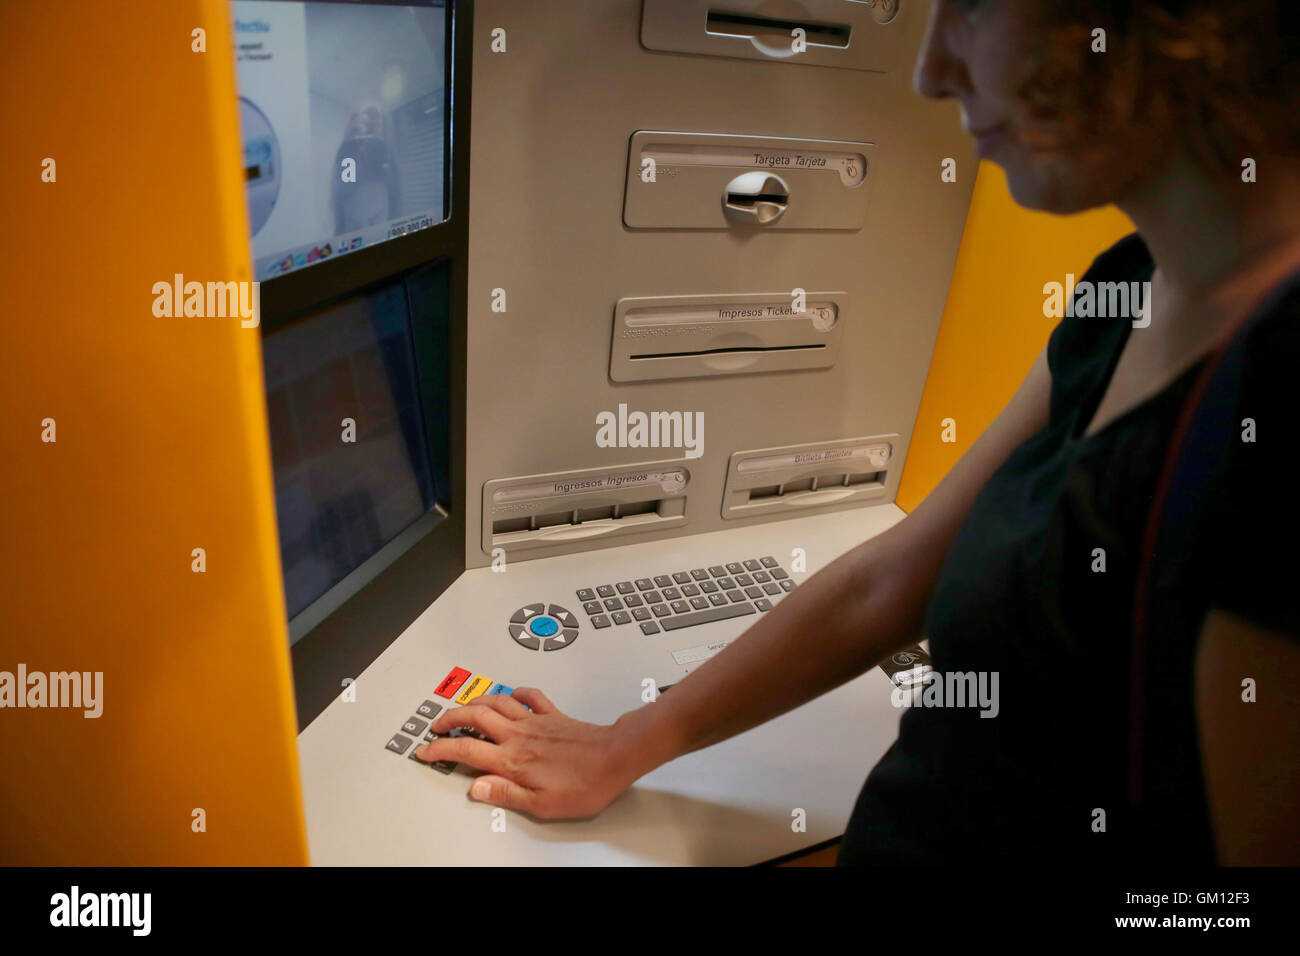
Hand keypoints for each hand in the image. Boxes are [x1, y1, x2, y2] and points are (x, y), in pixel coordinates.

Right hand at [416, 688, 646, 818]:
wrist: (615, 756)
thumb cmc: (585, 784)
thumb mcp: (542, 804)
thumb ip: (505, 793)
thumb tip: (475, 788)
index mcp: (512, 760)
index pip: (465, 751)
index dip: (440, 750)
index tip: (426, 751)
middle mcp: (519, 735)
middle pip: (474, 717)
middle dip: (449, 718)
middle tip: (436, 726)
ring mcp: (535, 721)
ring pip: (496, 701)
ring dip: (474, 702)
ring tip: (462, 707)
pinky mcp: (553, 714)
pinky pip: (528, 696)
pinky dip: (514, 693)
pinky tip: (509, 696)